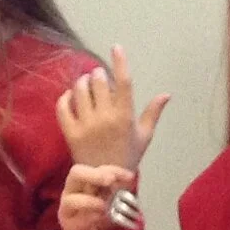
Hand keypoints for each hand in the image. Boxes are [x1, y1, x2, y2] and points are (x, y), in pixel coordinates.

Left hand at [57, 47, 168, 171]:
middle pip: (97, 80)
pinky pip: (62, 106)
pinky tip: (71, 98)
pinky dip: (65, 97)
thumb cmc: (128, 157)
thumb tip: (166, 94)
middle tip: (99, 78)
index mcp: (125, 116)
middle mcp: (105, 118)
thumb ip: (153, 112)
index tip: (116, 47)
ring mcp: (86, 125)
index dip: (120, 61)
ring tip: (85, 86)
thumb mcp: (144, 136)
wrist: (105, 182)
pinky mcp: (70, 132)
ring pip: (79, 89)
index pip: (123, 82)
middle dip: (98, 74)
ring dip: (81, 82)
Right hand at [58, 163, 134, 229]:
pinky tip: (100, 218)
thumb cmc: (98, 213)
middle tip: (110, 181)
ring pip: (71, 200)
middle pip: (76, 173)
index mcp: (83, 181)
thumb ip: (117, 188)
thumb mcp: (110, 198)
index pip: (97, 168)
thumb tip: (130, 178)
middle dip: (94, 175)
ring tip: (104, 206)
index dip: (114, 170)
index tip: (130, 177)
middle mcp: (71, 191)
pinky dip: (90, 219)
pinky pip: (76, 222)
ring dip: (90, 201)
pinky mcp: (69, 228)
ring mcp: (67, 209)